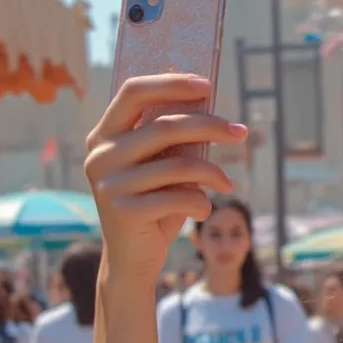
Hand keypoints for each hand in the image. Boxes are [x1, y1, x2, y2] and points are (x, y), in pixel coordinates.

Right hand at [85, 75, 246, 283]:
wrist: (132, 259)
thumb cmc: (153, 204)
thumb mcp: (159, 168)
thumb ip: (170, 139)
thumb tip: (205, 99)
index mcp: (104, 134)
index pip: (134, 92)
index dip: (172, 83)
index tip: (207, 85)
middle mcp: (101, 155)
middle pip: (164, 125)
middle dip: (210, 126)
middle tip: (241, 133)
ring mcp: (109, 184)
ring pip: (178, 164)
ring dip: (213, 173)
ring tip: (227, 184)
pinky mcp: (124, 212)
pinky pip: (179, 197)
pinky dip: (200, 202)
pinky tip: (204, 209)